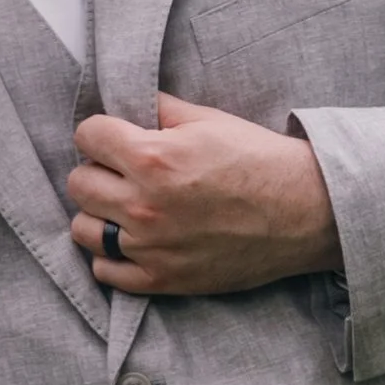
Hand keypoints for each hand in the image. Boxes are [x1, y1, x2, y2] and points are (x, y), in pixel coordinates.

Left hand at [68, 94, 337, 296]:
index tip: (117, 138)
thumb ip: (159, 110)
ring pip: (84, 228)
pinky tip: (133, 241)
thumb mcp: (209, 120)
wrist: (305, 212)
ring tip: (126, 207)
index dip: (102, 133)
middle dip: (99, 171)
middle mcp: (144, 204)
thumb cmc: (260, 161)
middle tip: (124, 172)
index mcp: (154, 157)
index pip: (87, 136)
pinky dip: (112, 256)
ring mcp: (150, 247)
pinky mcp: (162, 280)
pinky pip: (104, 271)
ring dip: (100, 214)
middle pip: (79, 183)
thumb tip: (126, 104)